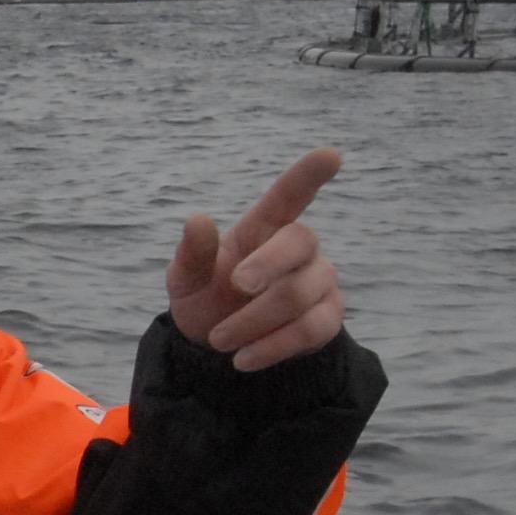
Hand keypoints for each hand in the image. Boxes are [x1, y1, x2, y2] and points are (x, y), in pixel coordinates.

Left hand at [166, 148, 348, 372]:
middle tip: (235, 286)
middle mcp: (298, 250)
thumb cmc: (205, 300)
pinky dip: (272, 347)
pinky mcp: (328, 318)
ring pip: (300, 294)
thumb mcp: (185, 280)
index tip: (330, 154)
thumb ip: (192, 254)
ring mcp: (319, 282)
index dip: (308, 175)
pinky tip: (244, 359)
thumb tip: (197, 220)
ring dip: (254, 321)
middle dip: (266, 265)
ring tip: (219, 340)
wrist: (218, 350)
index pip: (290, 196)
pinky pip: (312, 330)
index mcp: (262, 229)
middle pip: (300, 242)